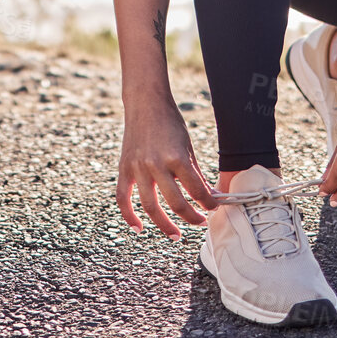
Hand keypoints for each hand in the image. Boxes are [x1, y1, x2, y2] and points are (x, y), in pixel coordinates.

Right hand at [116, 100, 216, 239]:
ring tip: (176, 235)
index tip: (213, 208)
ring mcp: (137, 168)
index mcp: (176, 157)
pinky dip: (129, 216)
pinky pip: (123, 198)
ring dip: (164, 225)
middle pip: (175, 203)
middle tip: (200, 222)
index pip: (196, 190)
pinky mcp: (124, 168)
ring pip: (150, 207)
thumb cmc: (170, 122)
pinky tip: (139, 228)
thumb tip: (206, 196)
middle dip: (191, 217)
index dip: (208, 203)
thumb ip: (195, 173)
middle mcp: (156, 165)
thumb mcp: (188, 146)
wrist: (145, 103)